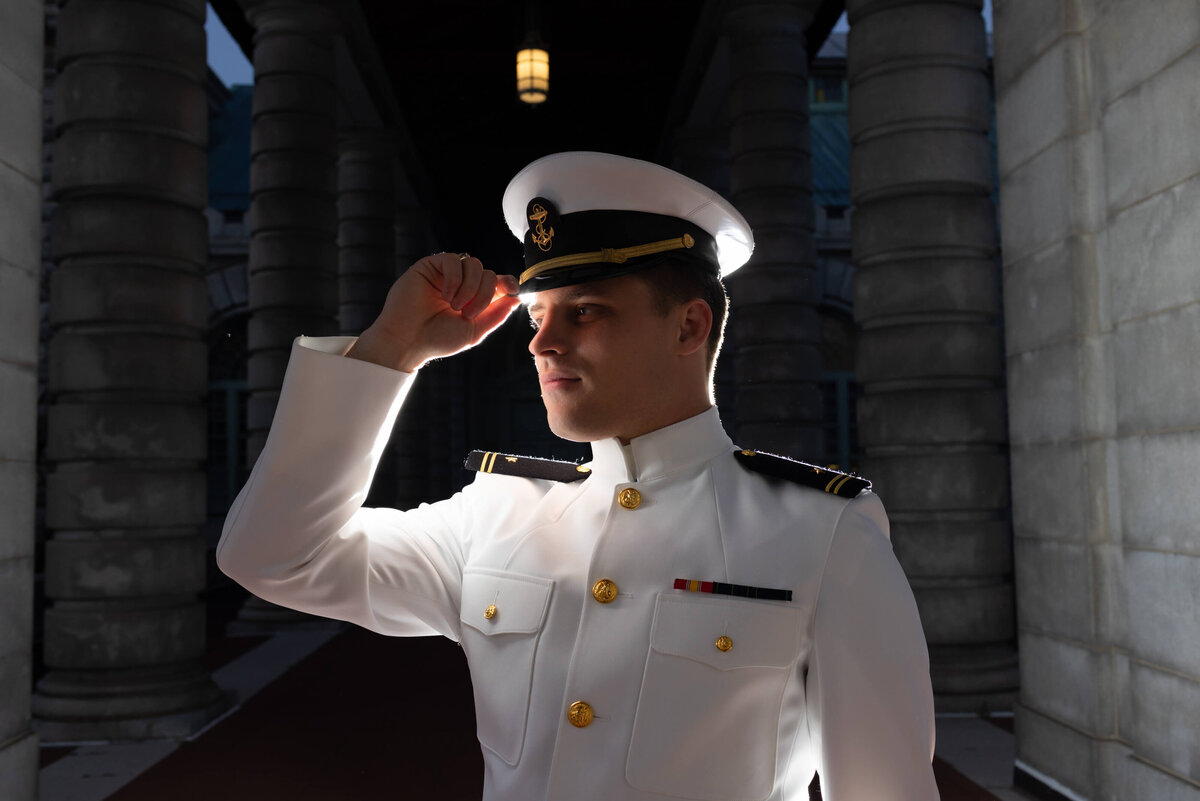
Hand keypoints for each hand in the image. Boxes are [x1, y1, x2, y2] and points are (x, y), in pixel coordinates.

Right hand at [346, 253, 520, 371]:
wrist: (408, 341)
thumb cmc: (438, 339)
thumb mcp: (474, 331)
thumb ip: (496, 315)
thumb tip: (516, 298)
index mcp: (474, 298)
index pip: (498, 282)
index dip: (508, 282)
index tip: (512, 290)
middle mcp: (462, 283)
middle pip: (488, 273)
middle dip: (485, 293)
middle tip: (469, 313)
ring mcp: (446, 274)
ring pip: (473, 264)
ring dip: (470, 287)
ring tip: (455, 307)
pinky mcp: (430, 266)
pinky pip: (452, 260)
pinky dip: (454, 278)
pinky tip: (447, 296)